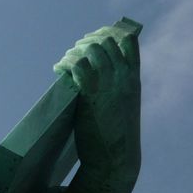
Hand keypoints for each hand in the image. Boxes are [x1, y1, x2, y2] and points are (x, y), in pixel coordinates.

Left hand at [54, 19, 141, 192]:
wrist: (115, 158)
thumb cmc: (117, 136)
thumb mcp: (126, 106)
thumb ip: (119, 88)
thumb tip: (102, 77)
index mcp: (134, 79)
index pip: (129, 42)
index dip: (111, 34)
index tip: (98, 38)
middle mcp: (123, 77)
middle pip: (105, 42)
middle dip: (88, 42)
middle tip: (76, 51)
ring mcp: (107, 84)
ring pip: (90, 50)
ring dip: (74, 52)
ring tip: (65, 61)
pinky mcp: (90, 93)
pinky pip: (76, 66)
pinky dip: (65, 64)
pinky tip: (58, 70)